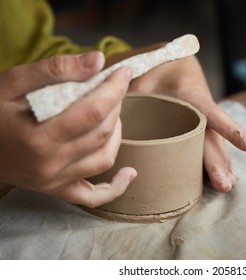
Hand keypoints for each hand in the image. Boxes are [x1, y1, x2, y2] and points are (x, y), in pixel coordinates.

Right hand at [0, 51, 136, 207]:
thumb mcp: (13, 82)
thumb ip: (55, 69)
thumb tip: (97, 60)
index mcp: (38, 136)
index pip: (93, 111)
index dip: (114, 89)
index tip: (123, 72)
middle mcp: (50, 164)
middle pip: (103, 133)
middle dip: (115, 105)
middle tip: (113, 88)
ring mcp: (54, 181)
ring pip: (105, 158)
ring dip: (117, 133)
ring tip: (112, 113)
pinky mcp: (56, 189)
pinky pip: (93, 196)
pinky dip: (115, 187)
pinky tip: (129, 174)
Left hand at [107, 48, 245, 191]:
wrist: (167, 60)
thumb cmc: (153, 65)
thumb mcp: (139, 74)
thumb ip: (129, 94)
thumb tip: (113, 119)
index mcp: (190, 92)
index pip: (211, 112)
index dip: (229, 129)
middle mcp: (198, 109)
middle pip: (211, 136)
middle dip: (219, 160)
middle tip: (226, 184)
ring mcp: (198, 119)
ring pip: (211, 142)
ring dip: (219, 164)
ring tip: (226, 185)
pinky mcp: (192, 126)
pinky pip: (203, 143)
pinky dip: (209, 159)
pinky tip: (215, 176)